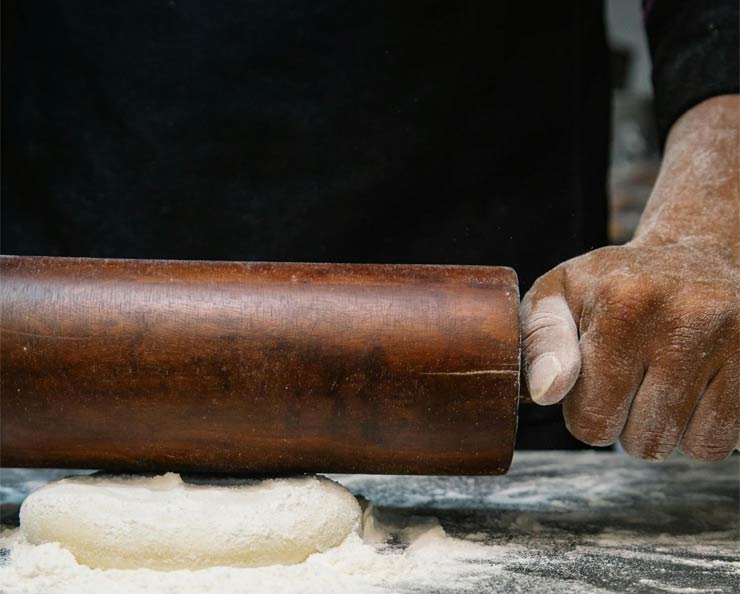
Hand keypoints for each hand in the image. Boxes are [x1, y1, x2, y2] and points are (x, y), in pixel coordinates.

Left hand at [520, 95, 738, 460]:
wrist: (694, 256)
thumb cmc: (612, 285)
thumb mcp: (558, 295)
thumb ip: (539, 341)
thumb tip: (547, 392)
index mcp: (621, 304)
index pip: (591, 420)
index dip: (587, 412)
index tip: (594, 382)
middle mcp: (684, 318)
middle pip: (641, 441)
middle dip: (627, 424)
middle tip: (631, 381)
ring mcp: (734, 339)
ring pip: (687, 447)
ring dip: (668, 429)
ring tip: (662, 382)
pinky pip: (725, 441)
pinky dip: (704, 428)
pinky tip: (695, 388)